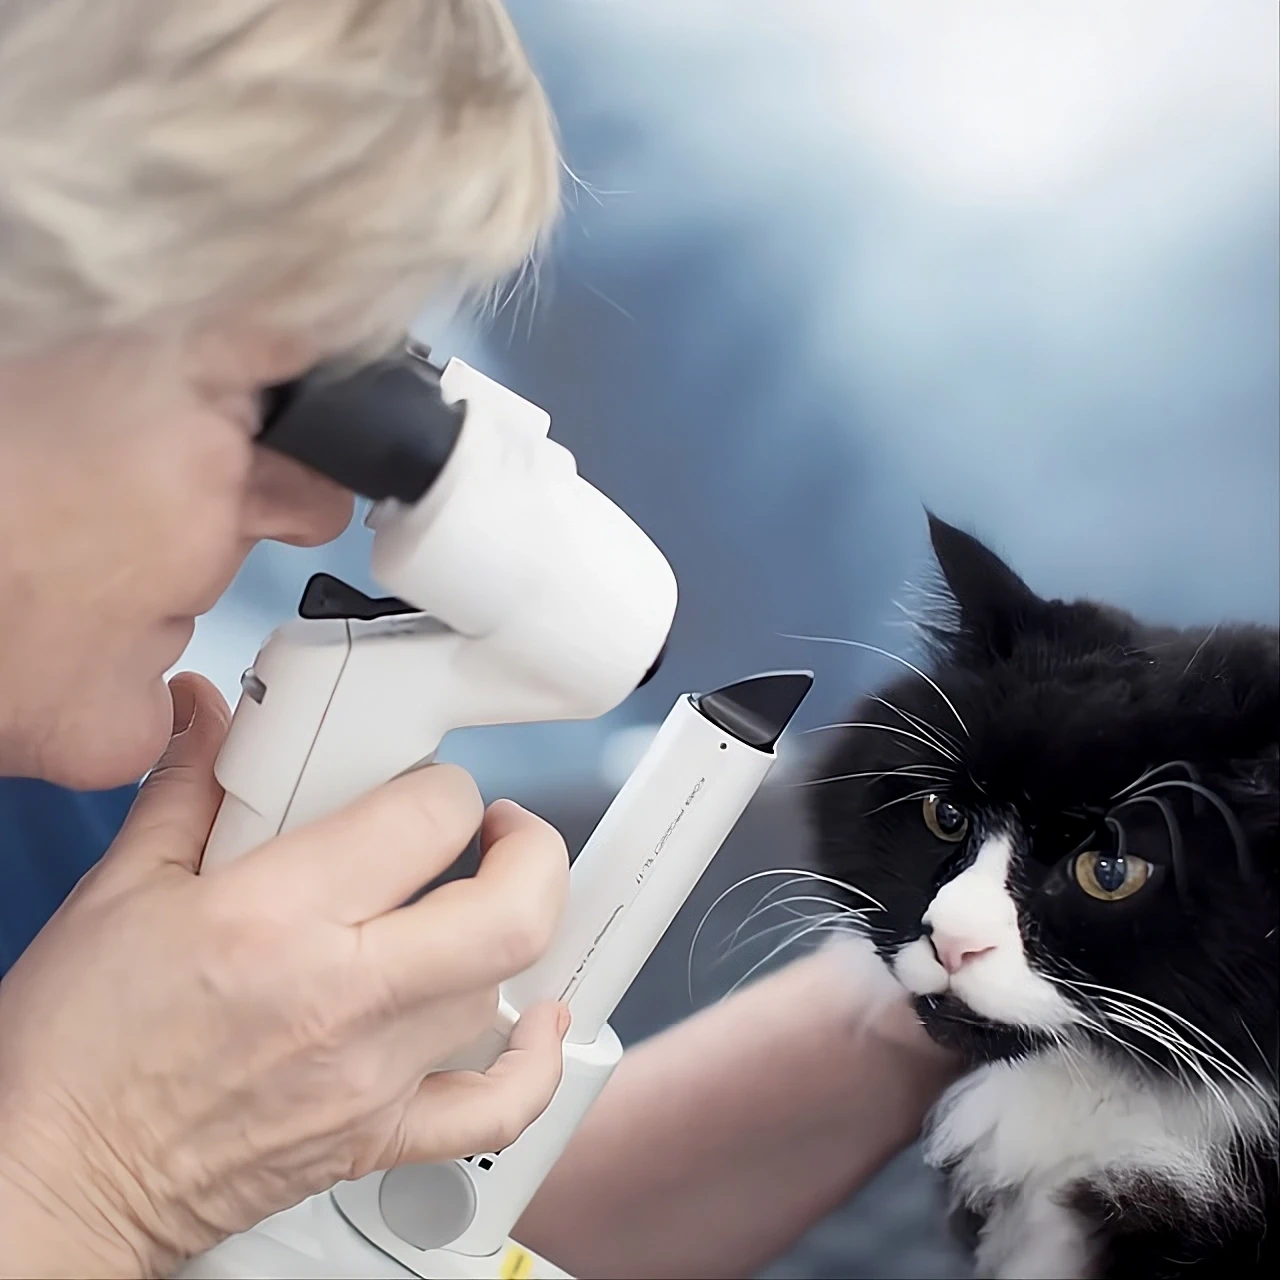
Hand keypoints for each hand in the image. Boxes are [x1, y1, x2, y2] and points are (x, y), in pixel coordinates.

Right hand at [0, 673, 569, 1277]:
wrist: (52, 1180)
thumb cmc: (73, 1051)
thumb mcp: (120, 891)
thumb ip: (186, 788)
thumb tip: (209, 713)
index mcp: (274, 918)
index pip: (426, 819)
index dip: (443, 784)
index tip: (425, 789)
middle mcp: (338, 998)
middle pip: (510, 910)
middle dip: (531, 849)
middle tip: (501, 830)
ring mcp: (368, 1075)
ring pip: (503, 988)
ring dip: (510, 932)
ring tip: (476, 904)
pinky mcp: (375, 1136)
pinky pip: (495, 1109)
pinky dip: (536, 1062)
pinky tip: (536, 1020)